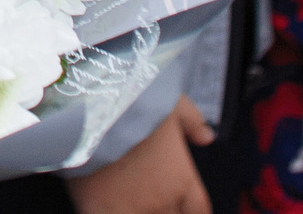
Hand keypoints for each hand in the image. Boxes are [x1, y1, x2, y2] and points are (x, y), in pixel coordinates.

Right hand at [69, 100, 213, 213]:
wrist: (95, 105)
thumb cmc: (136, 100)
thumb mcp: (171, 102)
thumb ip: (192, 120)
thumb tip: (207, 136)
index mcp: (183, 178)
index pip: (199, 210)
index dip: (191, 211)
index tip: (181, 205)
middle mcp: (165, 199)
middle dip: (163, 209)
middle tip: (148, 195)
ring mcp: (135, 209)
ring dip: (140, 211)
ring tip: (127, 198)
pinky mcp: (102, 212)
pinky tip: (105, 206)